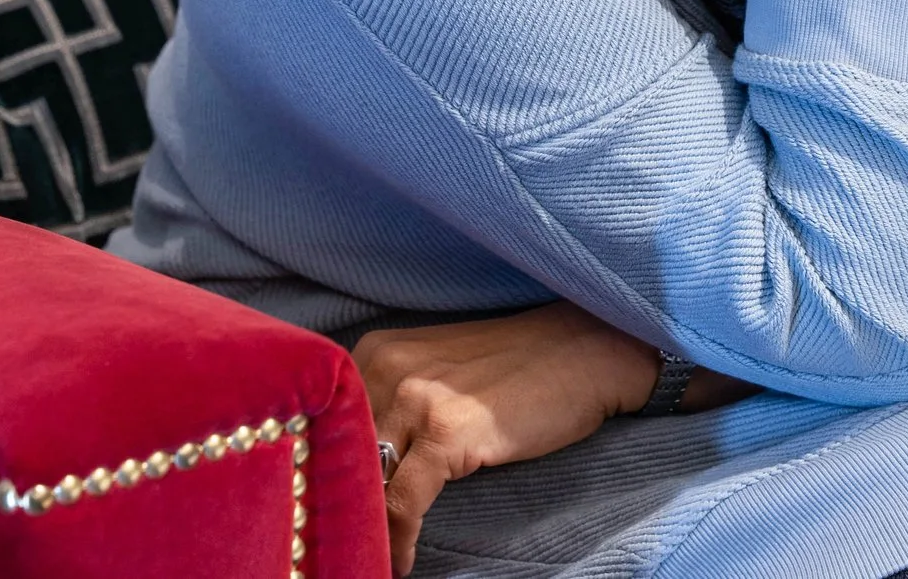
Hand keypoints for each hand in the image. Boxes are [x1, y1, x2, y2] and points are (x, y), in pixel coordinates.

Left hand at [353, 302, 660, 577]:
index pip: (327, 424)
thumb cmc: (519, 367)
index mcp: (376, 353)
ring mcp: (415, 399)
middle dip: (337, 505)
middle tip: (336, 545)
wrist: (586, 349)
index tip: (321, 514)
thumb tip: (360, 466)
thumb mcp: (439, 372)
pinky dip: (398, 541)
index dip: (323, 474)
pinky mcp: (446, 432)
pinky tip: (402, 563)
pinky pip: (402, 503)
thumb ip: (394, 404)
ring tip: (366, 560)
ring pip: (365, 484)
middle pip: (338, 455)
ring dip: (364, 530)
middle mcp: (385, 369)